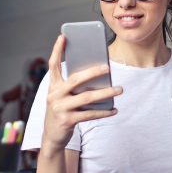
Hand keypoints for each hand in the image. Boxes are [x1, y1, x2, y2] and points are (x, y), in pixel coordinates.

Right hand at [42, 35, 121, 152]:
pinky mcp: (67, 120)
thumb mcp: (62, 96)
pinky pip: (90, 114)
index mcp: (53, 86)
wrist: (52, 136)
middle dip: (93, 72)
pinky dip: (104, 112)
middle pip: (76, 79)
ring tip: (119, 89)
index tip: (63, 36)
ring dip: (105, 93)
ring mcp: (60, 108)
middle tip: (107, 67)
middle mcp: (54, 95)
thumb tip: (98, 76)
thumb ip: (73, 86)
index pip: (53, 64)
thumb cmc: (62, 111)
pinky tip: (114, 109)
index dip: (56, 50)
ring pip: (86, 97)